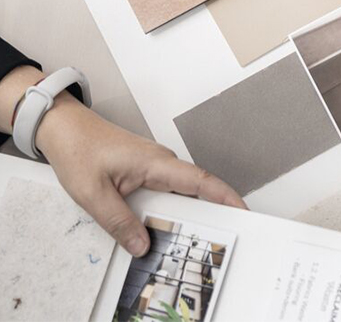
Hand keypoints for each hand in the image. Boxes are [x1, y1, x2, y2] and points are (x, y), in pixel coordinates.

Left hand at [35, 93, 245, 255]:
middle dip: (212, 211)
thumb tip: (141, 245)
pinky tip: (162, 226)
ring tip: (189, 237)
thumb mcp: (93, 194)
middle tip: (218, 236)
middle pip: (195, 188)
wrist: (65, 129)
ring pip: (180, 191)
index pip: (200, 180)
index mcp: (155, 162)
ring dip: (187, 212)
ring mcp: (154, 165)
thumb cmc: (79, 150)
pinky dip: (170, 208)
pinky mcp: (145, 170)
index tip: (243, 209)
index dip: (224, 195)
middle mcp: (161, 161)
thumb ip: (118, 222)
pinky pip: (166, 191)